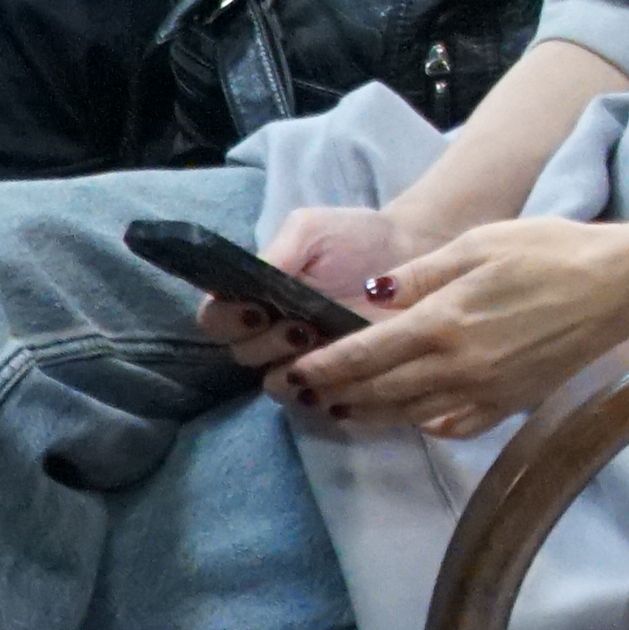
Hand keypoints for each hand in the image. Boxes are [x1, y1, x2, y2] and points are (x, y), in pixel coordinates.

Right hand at [201, 203, 414, 368]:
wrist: (412, 253)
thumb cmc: (356, 238)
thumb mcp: (313, 229)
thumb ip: (280, 249)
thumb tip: (254, 276)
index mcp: (253, 297)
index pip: (216, 319)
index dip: (228, 321)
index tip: (256, 310)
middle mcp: (269, 333)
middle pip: (242, 355)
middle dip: (266, 344)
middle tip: (301, 328)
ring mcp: (302, 359)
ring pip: (275, 383)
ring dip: (293, 370)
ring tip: (324, 344)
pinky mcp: (335, 379)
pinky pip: (316, 399)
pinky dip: (325, 389)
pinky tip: (346, 368)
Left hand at [278, 219, 628, 439]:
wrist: (621, 285)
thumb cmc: (551, 252)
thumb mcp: (479, 244)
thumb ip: (420, 274)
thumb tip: (374, 296)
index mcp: (441, 322)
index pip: (362, 355)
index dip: (322, 367)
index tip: (292, 373)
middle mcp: (455, 367)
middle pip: (377, 393)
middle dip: (333, 395)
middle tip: (301, 397)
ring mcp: (485, 391)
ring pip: (409, 415)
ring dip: (368, 415)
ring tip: (341, 410)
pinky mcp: (512, 403)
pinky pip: (456, 425)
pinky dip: (426, 425)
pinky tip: (415, 418)